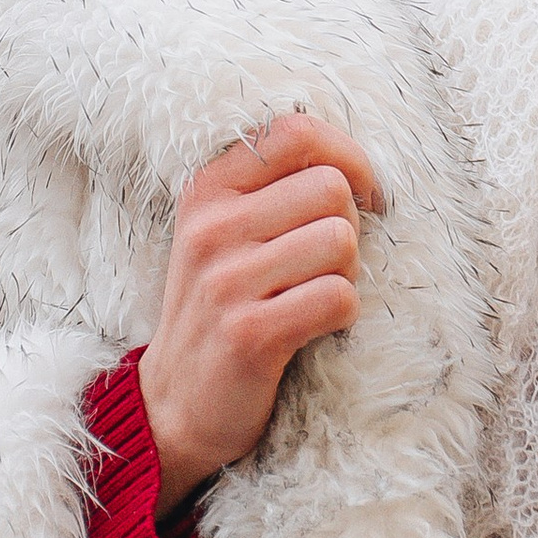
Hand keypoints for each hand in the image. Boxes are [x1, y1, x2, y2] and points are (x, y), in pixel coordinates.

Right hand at [137, 114, 381, 512]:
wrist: (174, 405)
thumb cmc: (221, 307)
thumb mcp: (225, 232)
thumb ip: (275, 186)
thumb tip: (357, 163)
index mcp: (207, 190)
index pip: (297, 133)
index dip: (349, 156)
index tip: (363, 194)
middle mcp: (210, 228)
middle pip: (330, 188)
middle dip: (349, 226)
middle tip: (326, 264)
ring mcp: (226, 282)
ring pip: (341, 241)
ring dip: (347, 274)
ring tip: (313, 296)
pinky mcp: (250, 335)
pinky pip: (338, 298)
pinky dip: (343, 315)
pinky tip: (315, 327)